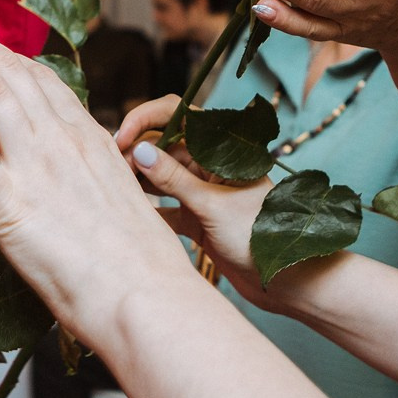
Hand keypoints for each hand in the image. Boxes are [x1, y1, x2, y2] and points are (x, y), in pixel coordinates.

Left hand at [0, 13, 204, 344]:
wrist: (145, 298)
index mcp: (93, 141)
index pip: (45, 82)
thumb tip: (80, 191)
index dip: (10, 57)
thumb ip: (95, 184)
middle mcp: (64, 142)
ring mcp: (37, 167)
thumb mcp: (124, 205)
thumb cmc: (141, 269)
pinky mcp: (11, 202)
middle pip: (13, 73)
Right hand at [113, 98, 289, 309]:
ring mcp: (203, 192)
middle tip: (110, 170)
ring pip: (161, 177)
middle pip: (164, 146)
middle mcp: (211, 166)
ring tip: (113, 189)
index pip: (178, 115)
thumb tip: (138, 152)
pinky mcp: (197, 219)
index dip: (146, 118)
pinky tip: (128, 216)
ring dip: (138, 180)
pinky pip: (164, 208)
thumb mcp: (214, 206)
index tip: (121, 137)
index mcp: (223, 149)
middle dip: (135, 152)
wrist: (287, 282)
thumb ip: (175, 180)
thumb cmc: (261, 237)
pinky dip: (148, 210)